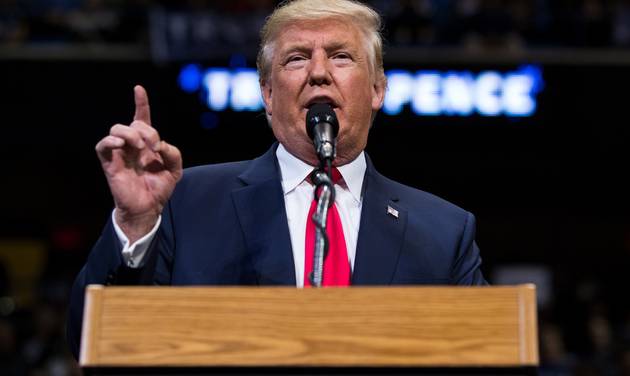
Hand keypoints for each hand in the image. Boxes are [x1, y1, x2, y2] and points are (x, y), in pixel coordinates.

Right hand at [95, 85, 181, 242]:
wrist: (148, 207)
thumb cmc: (158, 188)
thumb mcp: (175, 169)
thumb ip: (173, 153)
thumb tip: (160, 144)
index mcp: (146, 143)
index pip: (141, 118)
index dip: (141, 103)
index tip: (138, 89)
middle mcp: (131, 145)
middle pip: (133, 123)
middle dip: (147, 130)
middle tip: (154, 147)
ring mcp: (120, 153)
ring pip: (117, 129)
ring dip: (131, 134)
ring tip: (140, 148)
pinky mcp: (110, 164)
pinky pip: (102, 146)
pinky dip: (110, 141)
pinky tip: (121, 145)